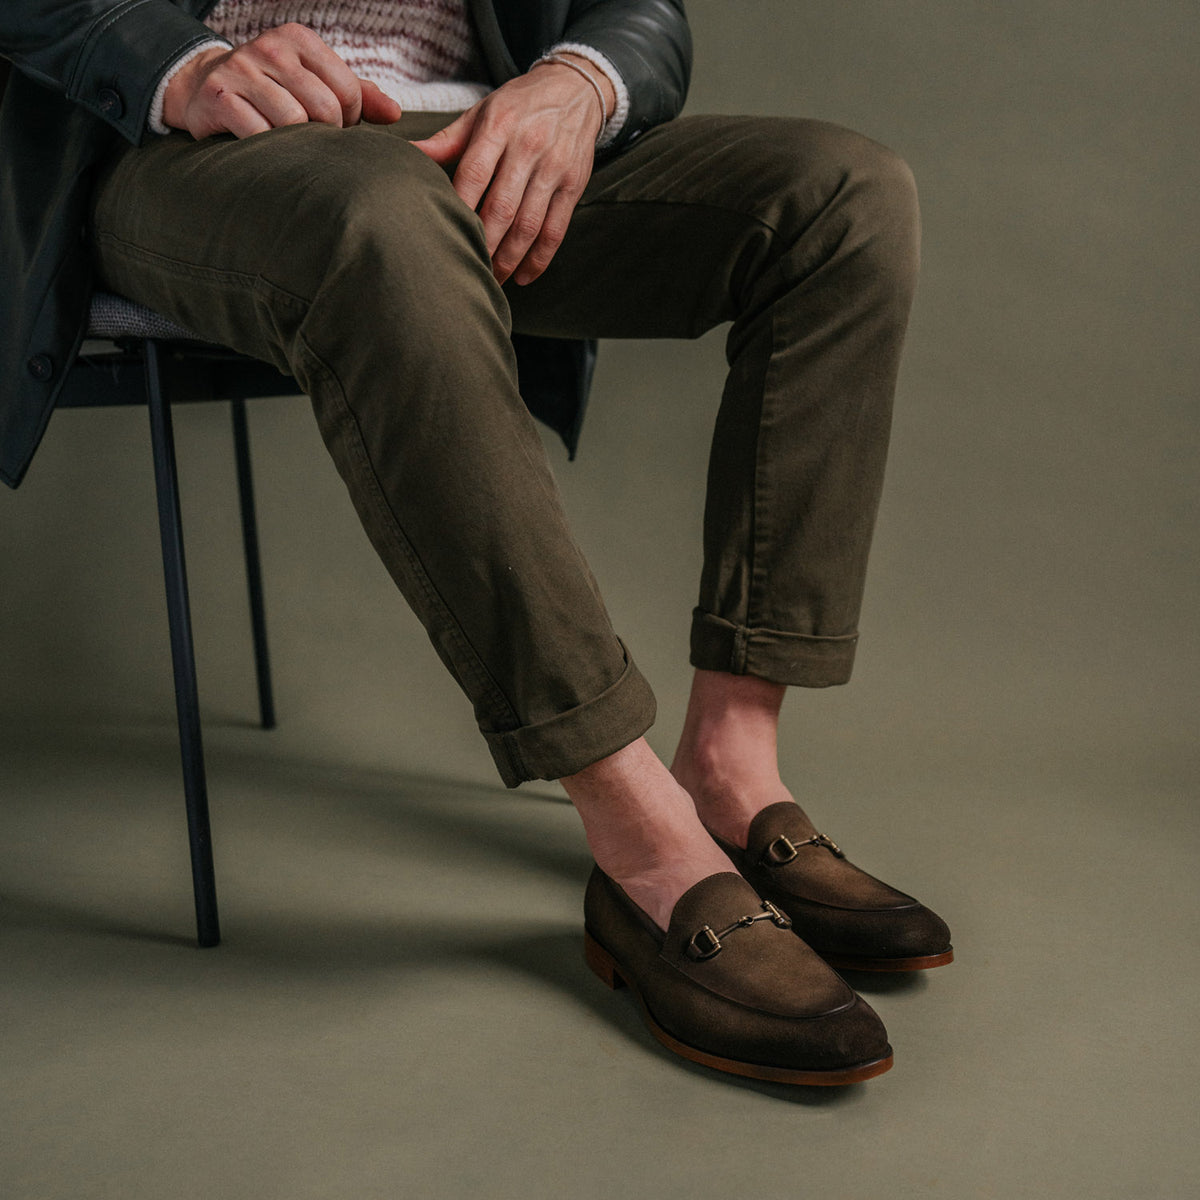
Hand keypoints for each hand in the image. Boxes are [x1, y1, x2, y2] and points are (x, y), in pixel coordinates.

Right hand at [163, 23, 402, 139]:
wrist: (203, 86)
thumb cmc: (272, 90)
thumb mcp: (314, 81)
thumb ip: (358, 95)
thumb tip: (395, 114)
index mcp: (298, 40)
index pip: (347, 89)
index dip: (349, 120)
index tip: (334, 128)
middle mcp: (270, 48)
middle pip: (324, 109)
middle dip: (325, 135)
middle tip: (311, 141)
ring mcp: (242, 70)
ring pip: (294, 124)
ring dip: (295, 145)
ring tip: (287, 144)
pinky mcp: (219, 98)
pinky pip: (260, 136)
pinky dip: (267, 150)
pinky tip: (262, 147)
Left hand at [413, 58, 612, 284]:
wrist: (576, 90)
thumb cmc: (519, 105)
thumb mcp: (483, 111)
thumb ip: (449, 139)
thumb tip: (409, 155)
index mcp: (499, 127)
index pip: (474, 174)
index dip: (460, 209)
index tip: (445, 236)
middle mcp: (528, 147)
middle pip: (502, 207)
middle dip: (484, 245)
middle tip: (466, 269)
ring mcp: (554, 168)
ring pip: (529, 224)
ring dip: (509, 258)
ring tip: (492, 280)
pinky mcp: (574, 184)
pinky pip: (556, 229)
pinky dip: (539, 258)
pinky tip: (524, 277)